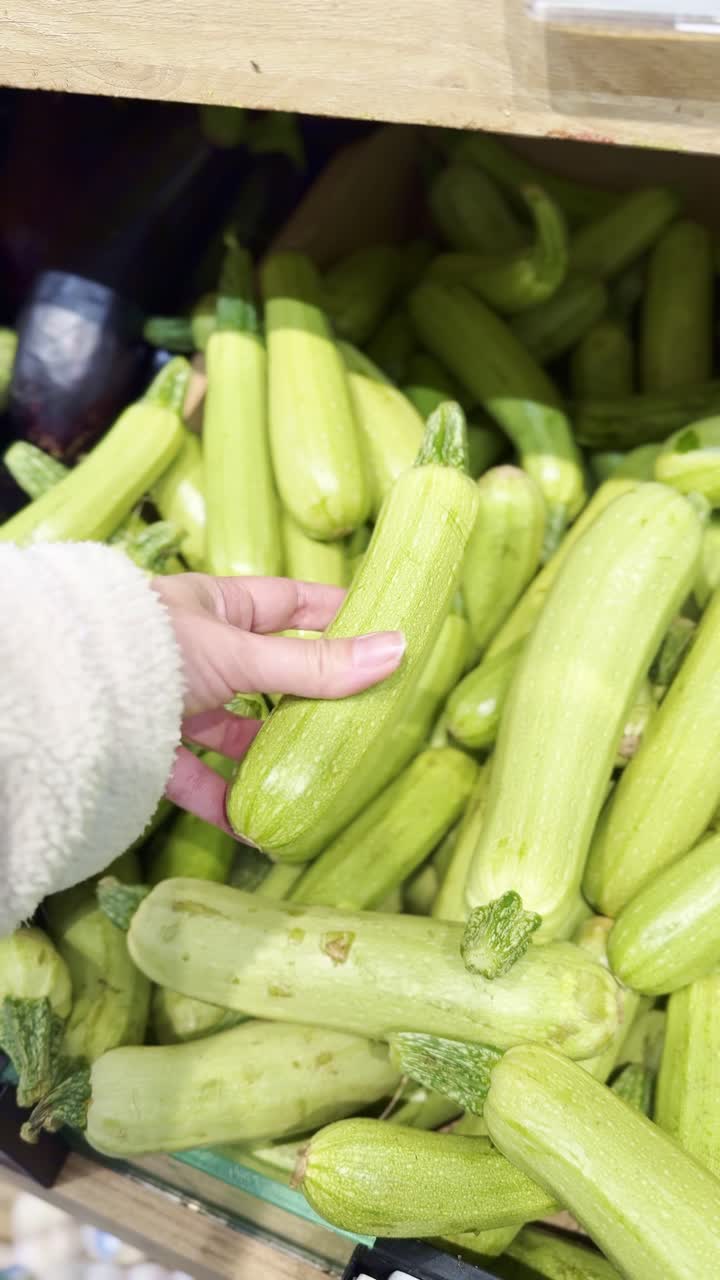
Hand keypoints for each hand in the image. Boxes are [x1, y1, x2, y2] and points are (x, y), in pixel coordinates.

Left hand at [152, 573, 404, 832]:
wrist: (64, 693)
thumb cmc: (151, 645)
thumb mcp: (240, 653)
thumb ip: (313, 664)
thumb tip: (396, 651)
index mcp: (219, 608)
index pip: (292, 605)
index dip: (335, 615)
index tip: (382, 631)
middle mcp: (200, 651)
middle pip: (270, 674)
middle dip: (312, 698)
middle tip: (364, 719)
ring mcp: (176, 700)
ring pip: (235, 731)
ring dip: (269, 757)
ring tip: (315, 780)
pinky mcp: (151, 748)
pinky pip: (195, 778)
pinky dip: (222, 801)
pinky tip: (253, 827)